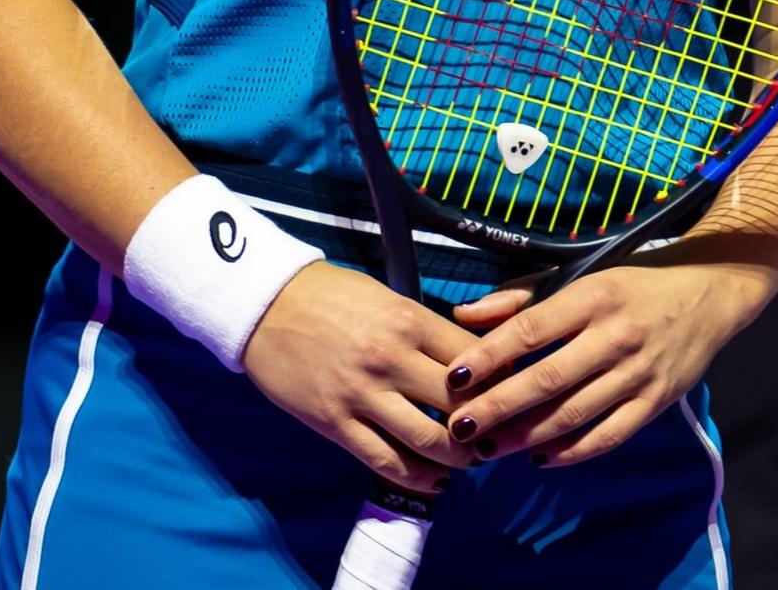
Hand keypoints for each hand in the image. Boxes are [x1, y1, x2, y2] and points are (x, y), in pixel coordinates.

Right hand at [237, 262, 481, 491]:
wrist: (266, 305)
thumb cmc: (333, 296)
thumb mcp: (392, 298)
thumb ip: (432, 327)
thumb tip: (480, 346)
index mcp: (411, 322)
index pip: (477, 357)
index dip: (502, 377)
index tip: (512, 389)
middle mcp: (392, 360)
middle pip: (461, 401)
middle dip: (488, 421)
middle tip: (499, 431)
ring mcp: (362, 396)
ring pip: (429, 439)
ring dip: (459, 455)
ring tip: (472, 458)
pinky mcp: (334, 423)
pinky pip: (383, 460)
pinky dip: (416, 476)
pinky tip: (435, 480)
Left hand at [440, 260, 772, 470]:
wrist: (711, 293)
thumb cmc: (634, 285)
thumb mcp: (581, 276)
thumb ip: (522, 297)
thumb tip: (464, 317)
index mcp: (595, 296)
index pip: (531, 330)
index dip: (488, 356)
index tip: (452, 378)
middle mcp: (617, 335)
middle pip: (547, 380)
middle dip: (497, 408)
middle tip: (459, 428)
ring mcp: (639, 372)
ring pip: (573, 414)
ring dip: (524, 437)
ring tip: (486, 448)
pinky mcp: (657, 401)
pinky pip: (608, 436)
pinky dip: (571, 452)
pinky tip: (539, 457)